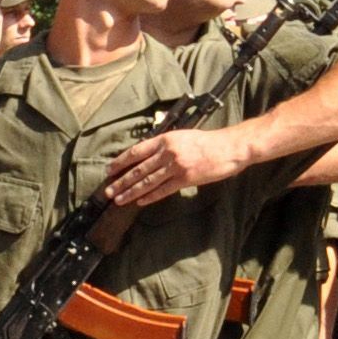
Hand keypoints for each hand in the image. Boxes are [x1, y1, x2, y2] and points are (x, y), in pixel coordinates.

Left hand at [102, 124, 247, 208]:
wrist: (229, 147)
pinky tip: (140, 201)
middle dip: (121, 181)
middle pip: (138, 169)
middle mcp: (167, 153)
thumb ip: (165, 145)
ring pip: (147, 181)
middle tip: (108, 191)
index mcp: (165, 139)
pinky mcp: (186, 179)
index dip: (120, 162)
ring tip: (119, 199)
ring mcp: (176, 167)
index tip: (110, 170)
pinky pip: (163, 190)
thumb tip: (148, 157)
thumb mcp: (182, 136)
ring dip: (131, 191)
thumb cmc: (208, 141)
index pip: (136, 152)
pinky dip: (150, 196)